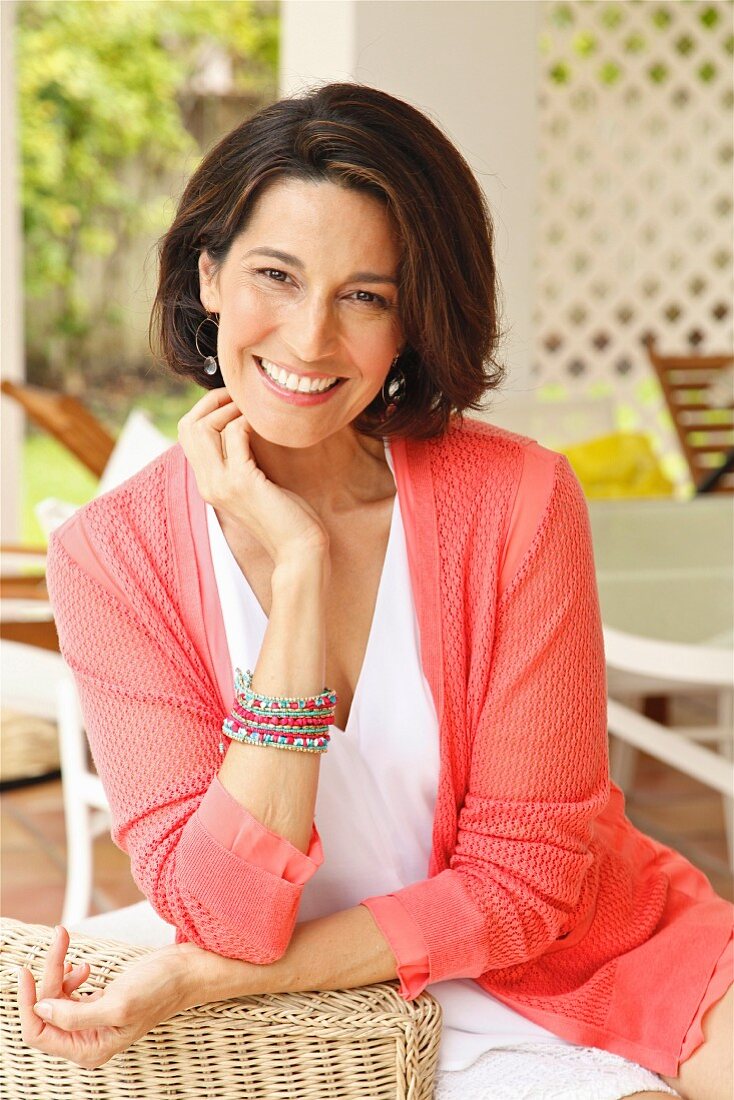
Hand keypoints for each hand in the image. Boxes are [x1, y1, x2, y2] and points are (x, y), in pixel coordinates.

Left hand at [17, 925, 190, 1069]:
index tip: (26, 972)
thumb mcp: (118, 1004)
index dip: (28, 1003)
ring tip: (68, 945)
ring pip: (57, 996)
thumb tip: (41, 1010)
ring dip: (58, 969)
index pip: (40, 1033)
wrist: (188, 970)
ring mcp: (94, 1020)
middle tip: (60, 940)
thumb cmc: (161, 989)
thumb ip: (76, 1015)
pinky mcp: (101, 1001)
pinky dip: (70, 973)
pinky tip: (82, 966)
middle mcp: (88, 1038)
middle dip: (48, 974)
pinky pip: (70, 991)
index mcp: (90, 1048)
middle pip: (47, 1009)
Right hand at [177, 387, 329, 567]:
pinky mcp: (243, 482)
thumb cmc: (285, 516)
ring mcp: (221, 483)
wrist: (298, 549)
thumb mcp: (254, 485)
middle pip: (188, 426)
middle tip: (241, 395)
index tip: (232, 399)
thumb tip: (242, 425)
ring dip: (229, 407)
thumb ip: (241, 461)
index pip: (187, 434)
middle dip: (213, 402)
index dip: (206, 409)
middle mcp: (207, 484)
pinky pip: (235, 433)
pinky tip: (266, 423)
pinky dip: (249, 420)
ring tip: (252, 407)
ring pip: (203, 427)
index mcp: (208, 483)